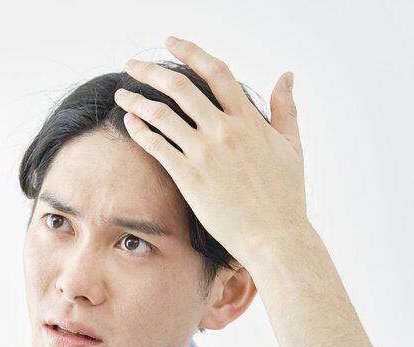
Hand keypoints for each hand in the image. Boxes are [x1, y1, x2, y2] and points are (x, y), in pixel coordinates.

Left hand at [113, 36, 307, 267]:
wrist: (274, 236)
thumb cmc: (286, 196)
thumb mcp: (292, 147)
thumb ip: (286, 108)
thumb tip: (287, 75)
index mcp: (249, 120)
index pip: (216, 72)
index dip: (190, 51)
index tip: (170, 41)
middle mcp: (225, 130)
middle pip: (180, 87)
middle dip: (151, 70)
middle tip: (132, 63)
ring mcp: (205, 153)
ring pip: (162, 114)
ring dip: (137, 100)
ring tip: (121, 94)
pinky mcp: (189, 177)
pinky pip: (157, 146)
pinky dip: (140, 130)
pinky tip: (129, 122)